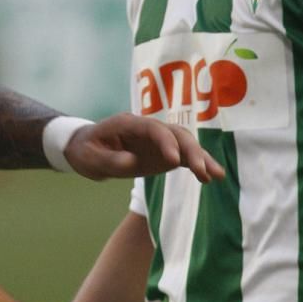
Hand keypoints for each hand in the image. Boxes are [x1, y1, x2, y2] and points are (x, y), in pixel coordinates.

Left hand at [64, 113, 223, 183]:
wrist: (86, 148)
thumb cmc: (86, 150)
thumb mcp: (90, 158)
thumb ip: (111, 160)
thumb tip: (132, 162)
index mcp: (129, 124)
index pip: (153, 129)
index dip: (166, 142)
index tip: (174, 161)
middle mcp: (149, 129)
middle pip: (176, 134)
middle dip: (191, 151)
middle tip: (202, 171)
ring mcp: (158, 141)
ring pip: (185, 144)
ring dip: (201, 158)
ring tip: (216, 175)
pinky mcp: (163, 153)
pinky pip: (184, 156)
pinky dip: (197, 165)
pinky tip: (211, 178)